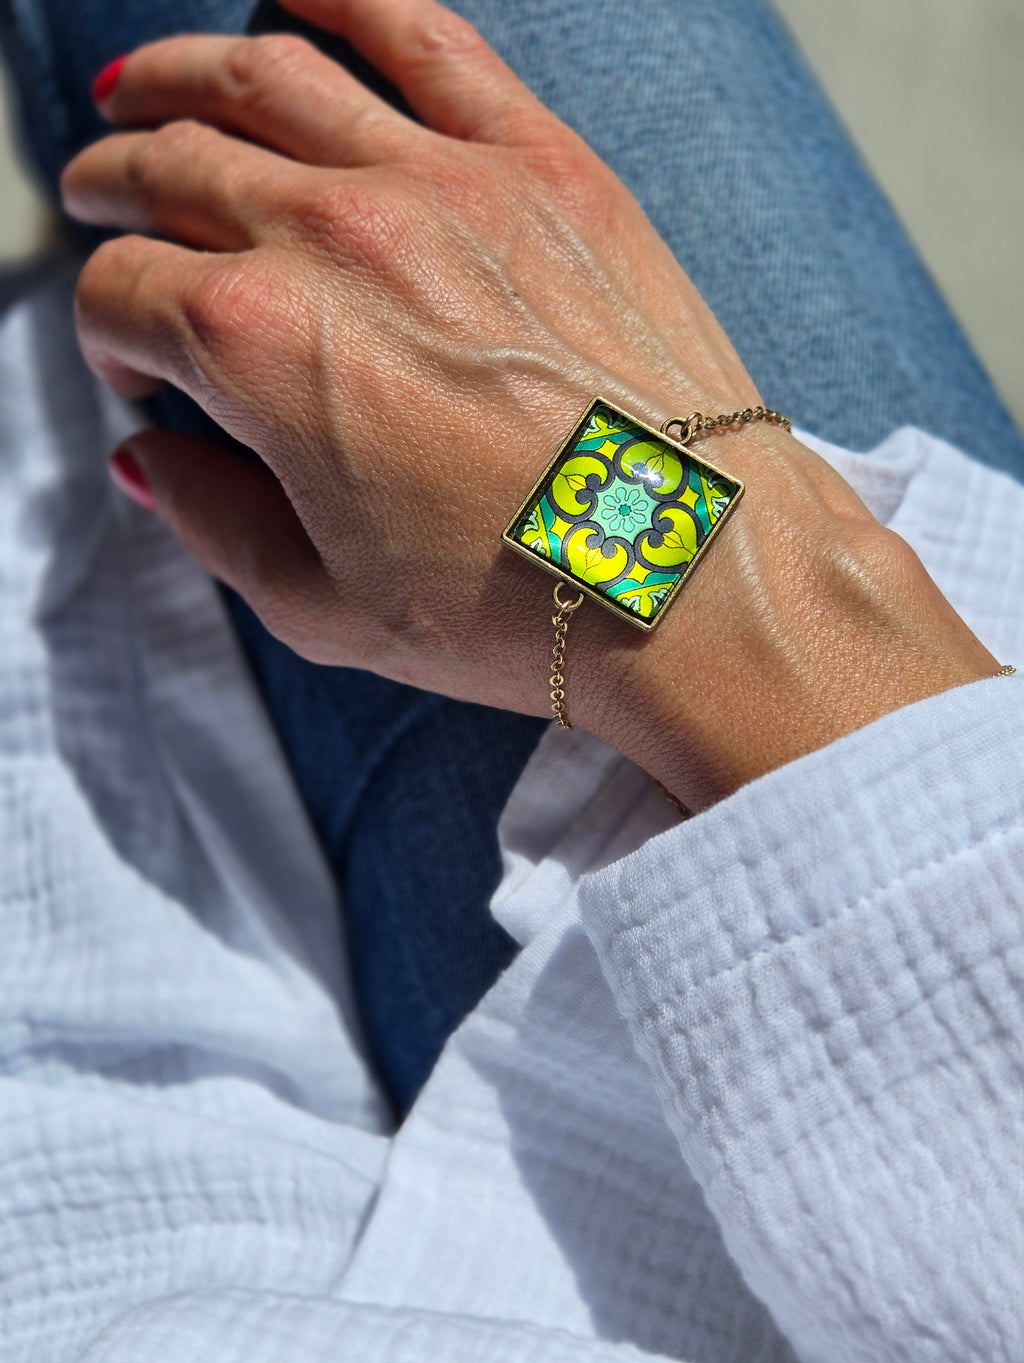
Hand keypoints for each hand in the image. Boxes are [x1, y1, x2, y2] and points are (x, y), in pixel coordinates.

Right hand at [62, 0, 999, 810]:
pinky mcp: (542, 163)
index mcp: (262, 348)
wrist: (692, 574)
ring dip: (176, 76)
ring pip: (264, 75)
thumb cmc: (524, 609)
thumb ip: (213, 523)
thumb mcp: (325, 608)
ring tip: (141, 92)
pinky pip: (422, 33)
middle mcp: (335, 237)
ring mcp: (443, 183)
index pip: (128, 296)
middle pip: (174, 169)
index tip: (144, 367)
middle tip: (109, 206)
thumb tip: (154, 457)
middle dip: (117, 190)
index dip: (115, 337)